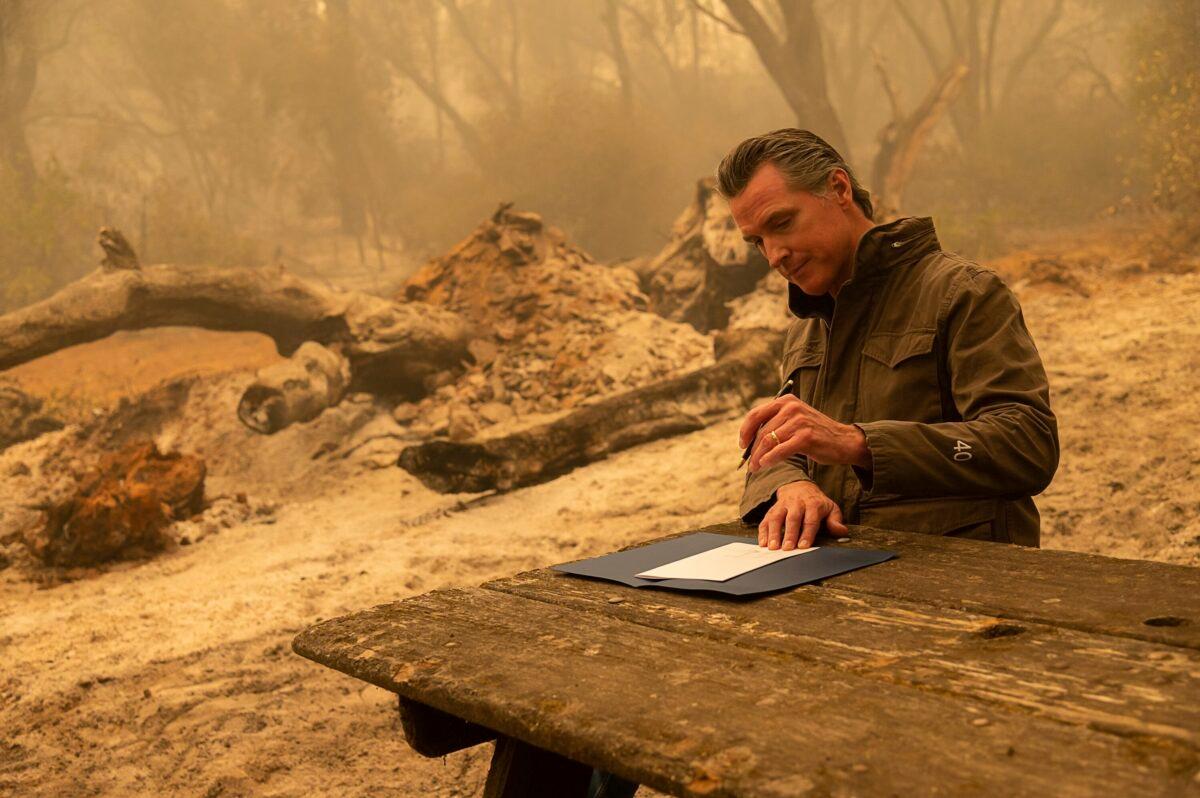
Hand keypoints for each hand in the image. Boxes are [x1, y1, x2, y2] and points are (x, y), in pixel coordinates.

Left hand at [738, 395, 871, 472]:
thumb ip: (775, 423)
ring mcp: (799, 421)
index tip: (742, 445)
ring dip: (759, 457)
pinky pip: (780, 450)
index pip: (756, 414)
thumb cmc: (816, 433)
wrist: (844, 441)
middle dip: (752, 450)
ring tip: (755, 468)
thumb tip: (749, 440)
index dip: (745, 431)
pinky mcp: (806, 436)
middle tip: (749, 464)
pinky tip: (765, 465)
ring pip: (769, 441)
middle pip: (762, 431)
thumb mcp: (794, 420)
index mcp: (786, 401)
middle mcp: (791, 408)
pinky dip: (769, 458)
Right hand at [758, 481, 847, 549]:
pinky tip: (762, 543)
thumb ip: (835, 521)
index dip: (807, 533)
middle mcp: (797, 503)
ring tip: (772, 547)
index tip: (804, 545)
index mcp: (813, 504)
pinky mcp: (773, 509)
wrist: (799, 487)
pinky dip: (763, 531)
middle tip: (788, 548)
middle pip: (792, 518)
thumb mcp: (831, 508)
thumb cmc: (817, 503)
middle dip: (790, 534)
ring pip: (776, 517)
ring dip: (774, 532)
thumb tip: (842, 532)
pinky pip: (766, 519)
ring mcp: (783, 505)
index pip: (810, 519)